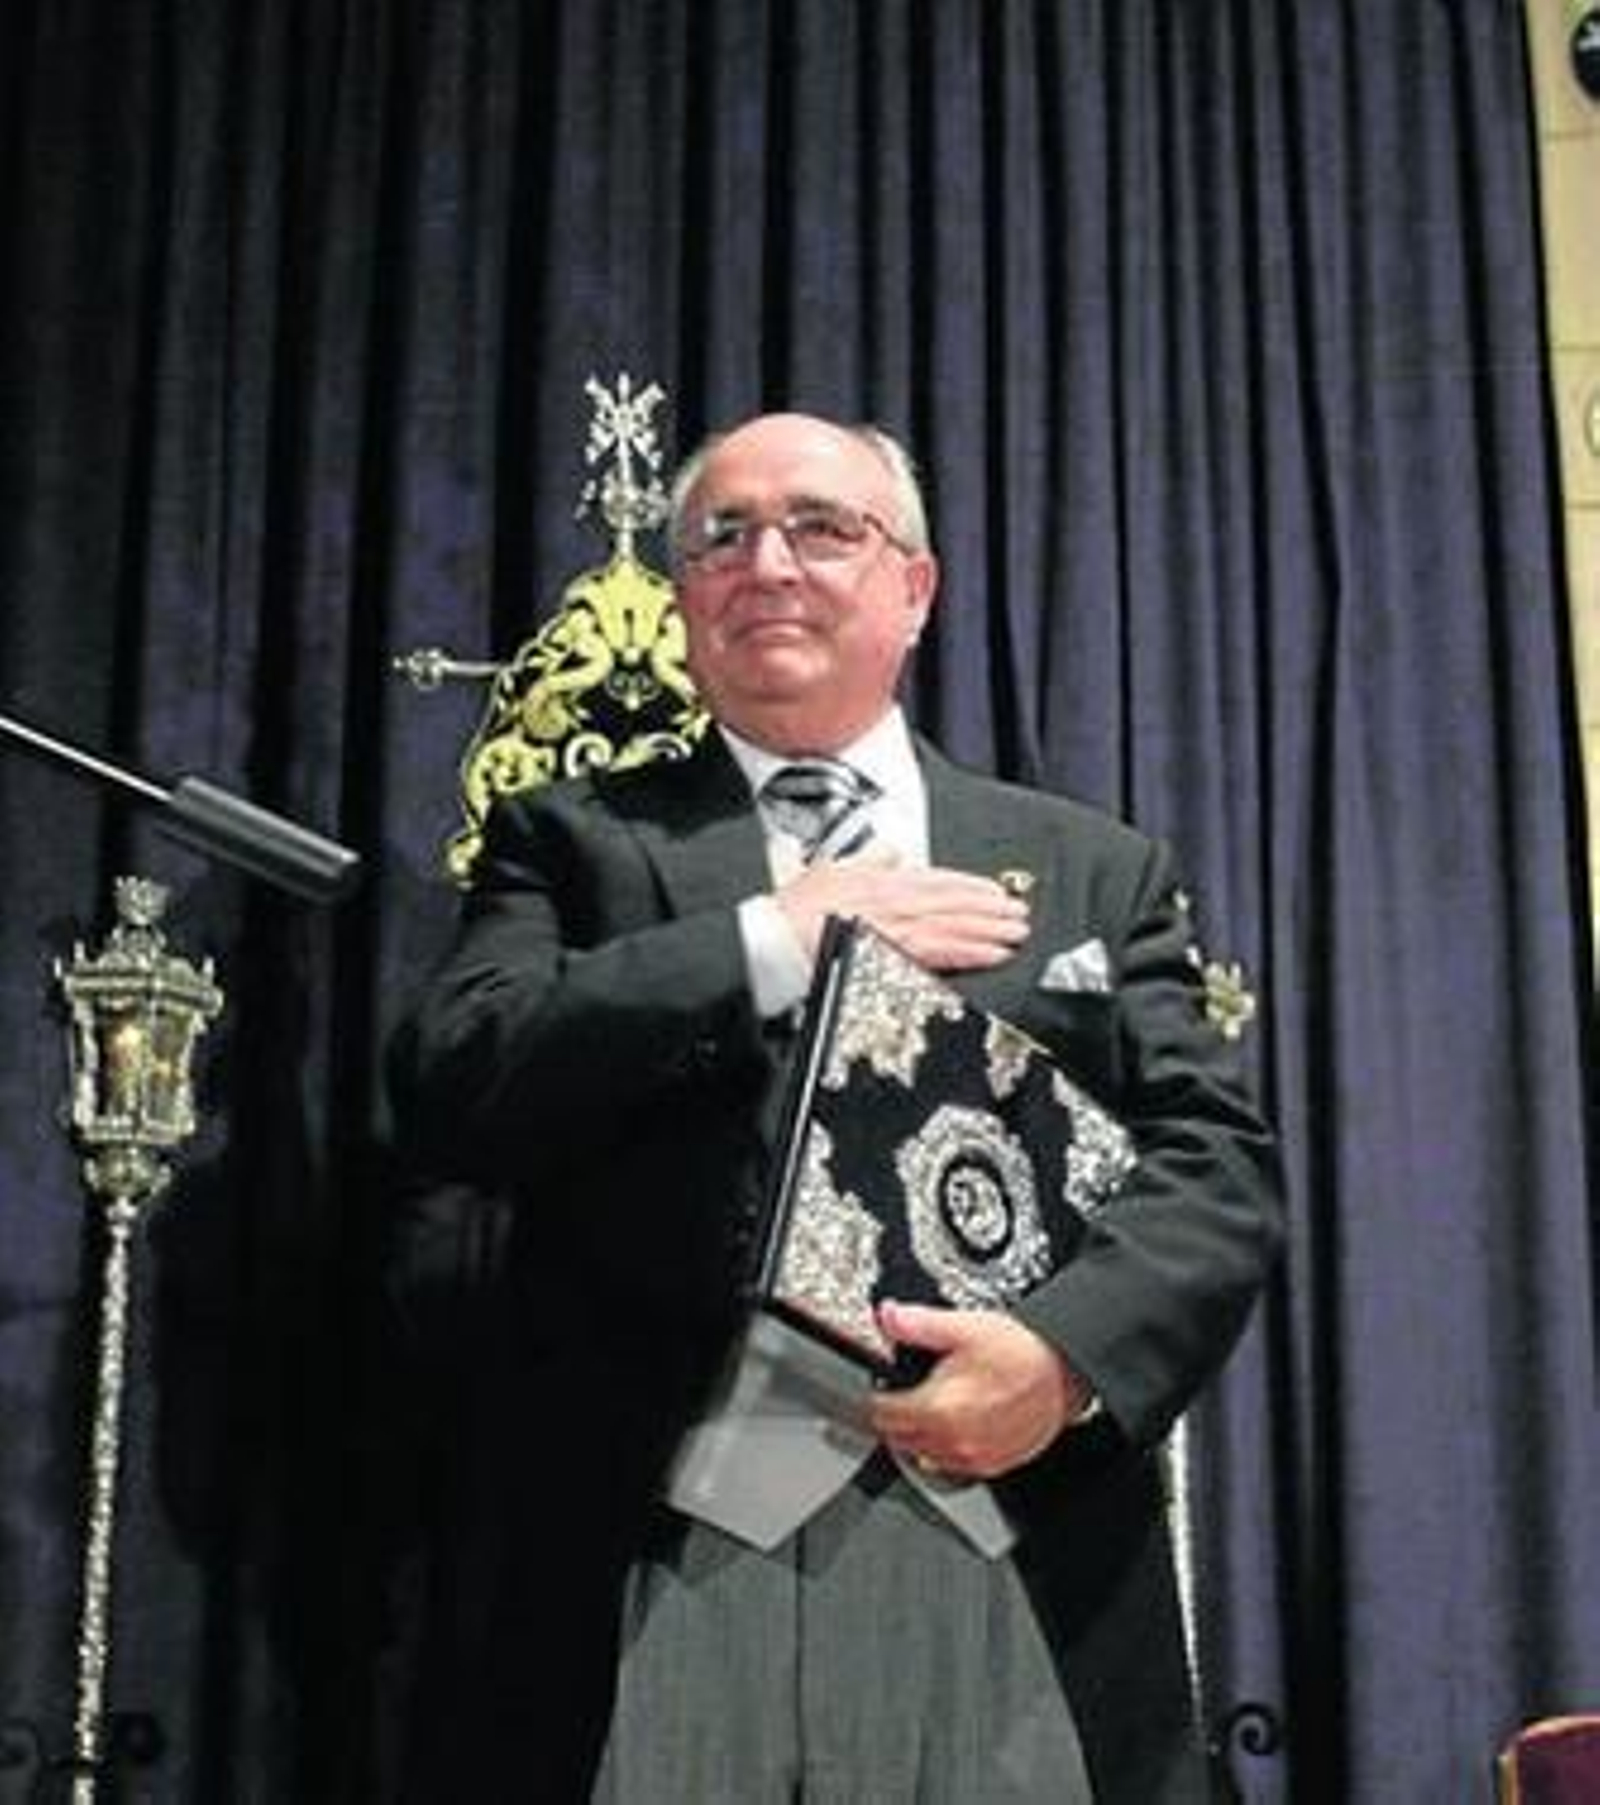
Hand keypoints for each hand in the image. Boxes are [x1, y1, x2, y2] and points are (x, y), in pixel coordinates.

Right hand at [775, 852, 1029, 972]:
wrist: (777, 939)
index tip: (994, 890)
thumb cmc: (797, 910)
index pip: (937, 879)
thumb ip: (868, 859)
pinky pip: (942, 952)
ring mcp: (898, 927)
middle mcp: (896, 900)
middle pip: (954, 901)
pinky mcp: (895, 953)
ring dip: (989, 928)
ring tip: (1015, 932)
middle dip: (990, 907)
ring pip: (955, 925)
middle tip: (1018, 912)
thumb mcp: (833, 869)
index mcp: (883, 879)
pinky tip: (992, 954)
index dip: (970, 885)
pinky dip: (971, 951)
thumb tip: (891, 850)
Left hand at [867, 1301, 1095, 1479]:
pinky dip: (943, 1449)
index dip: (871, 1398)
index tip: (874, 1387)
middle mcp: (952, 1442)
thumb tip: (886, 1316)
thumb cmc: (1022, 1352)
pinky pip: (951, 1466)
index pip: (880, 1414)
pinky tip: (953, 1424)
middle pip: (897, 1438)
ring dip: (915, 1435)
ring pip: (921, 1455)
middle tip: (896, 1393)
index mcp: (938, 1409)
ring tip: (925, 1406)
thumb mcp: (964, 1327)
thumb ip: (917, 1324)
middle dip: (890, 1416)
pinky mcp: (992, 1466)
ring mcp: (972, 1459)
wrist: (1065, 1374)